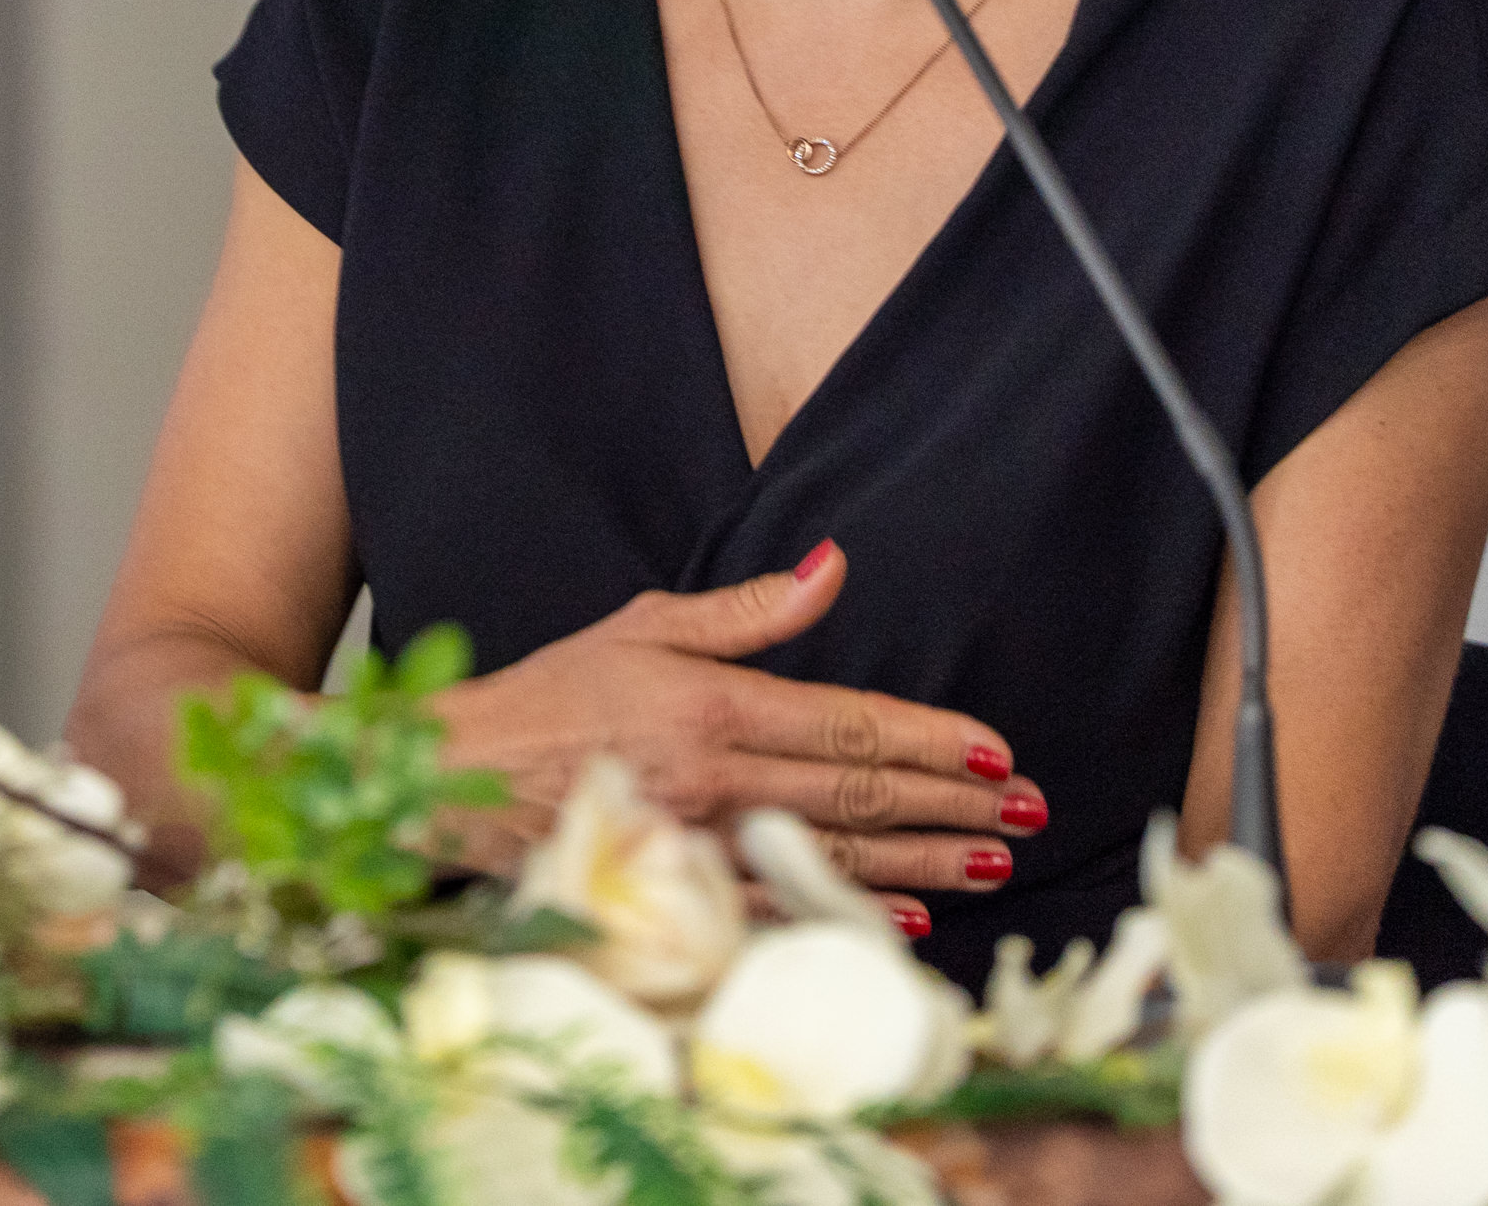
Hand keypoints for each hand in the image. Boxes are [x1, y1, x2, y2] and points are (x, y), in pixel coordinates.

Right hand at [430, 541, 1043, 937]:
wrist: (459, 773)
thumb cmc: (555, 694)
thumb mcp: (647, 625)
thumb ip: (749, 610)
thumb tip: (834, 567)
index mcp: (715, 707)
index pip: (851, 724)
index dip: (934, 740)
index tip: (998, 752)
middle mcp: (717, 779)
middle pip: (861, 792)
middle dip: (955, 804)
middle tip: (1027, 811)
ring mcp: (700, 845)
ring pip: (835, 854)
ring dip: (924, 863)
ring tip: (992, 862)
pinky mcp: (678, 894)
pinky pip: (779, 910)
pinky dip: (845, 913)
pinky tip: (907, 921)